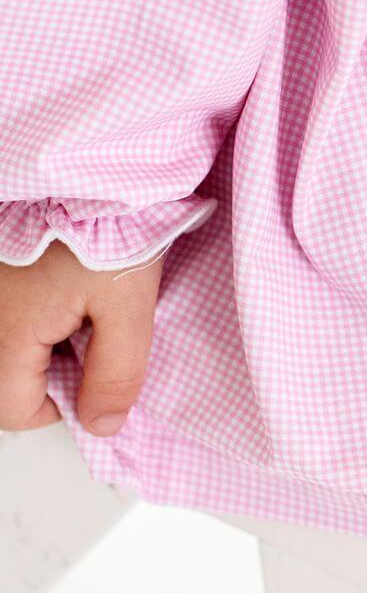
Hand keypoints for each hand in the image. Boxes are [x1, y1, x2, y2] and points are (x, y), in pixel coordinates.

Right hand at [0, 240, 162, 435]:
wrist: (100, 169)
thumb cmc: (110, 229)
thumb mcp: (127, 307)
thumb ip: (115, 373)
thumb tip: (101, 423)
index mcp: (10, 333)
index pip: (15, 411)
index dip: (62, 408)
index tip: (96, 383)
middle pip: (11, 376)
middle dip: (56, 371)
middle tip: (97, 338)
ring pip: (14, 342)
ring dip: (50, 339)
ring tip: (89, 306)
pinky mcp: (2, 265)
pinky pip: (16, 310)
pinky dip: (44, 310)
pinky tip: (74, 285)